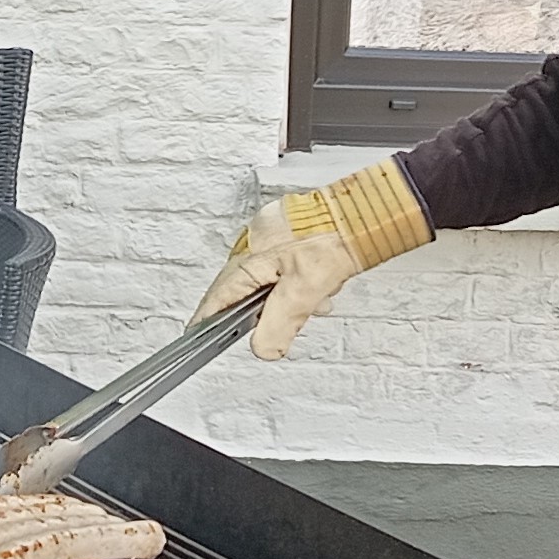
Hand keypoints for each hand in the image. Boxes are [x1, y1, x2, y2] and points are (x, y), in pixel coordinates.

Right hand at [195, 206, 362, 359]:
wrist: (360, 209)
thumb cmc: (333, 238)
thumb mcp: (304, 291)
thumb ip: (280, 324)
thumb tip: (263, 349)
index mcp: (248, 259)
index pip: (217, 298)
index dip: (207, 320)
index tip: (198, 335)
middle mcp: (253, 244)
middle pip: (242, 289)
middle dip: (263, 310)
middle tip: (281, 325)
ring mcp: (269, 234)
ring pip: (266, 277)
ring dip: (287, 297)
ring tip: (313, 302)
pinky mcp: (287, 230)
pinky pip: (282, 264)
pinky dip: (297, 281)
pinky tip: (318, 287)